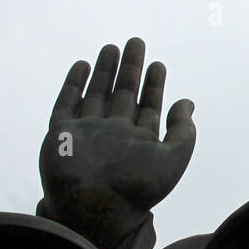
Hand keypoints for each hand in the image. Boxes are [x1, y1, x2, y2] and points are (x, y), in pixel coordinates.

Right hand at [38, 38, 194, 248]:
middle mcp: (113, 135)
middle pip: (123, 95)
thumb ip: (184, 132)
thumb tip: (187, 103)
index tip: (159, 64)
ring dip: (104, 71)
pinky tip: (83, 65)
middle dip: (131, 69)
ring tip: (111, 47)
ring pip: (96, 94)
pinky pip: (66, 103)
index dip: (154, 86)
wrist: (94, 206)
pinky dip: (74, 84)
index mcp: (138, 143)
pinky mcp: (61, 133)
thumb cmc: (136, 188)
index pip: (148, 107)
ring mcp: (86, 133)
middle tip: (136, 42)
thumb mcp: (173, 159)